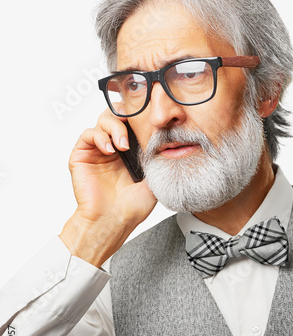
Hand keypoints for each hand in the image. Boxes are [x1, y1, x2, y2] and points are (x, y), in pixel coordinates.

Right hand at [59, 108, 156, 265]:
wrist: (113, 221)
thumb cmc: (131, 207)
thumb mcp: (154, 179)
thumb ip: (157, 158)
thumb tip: (167, 139)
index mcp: (130, 151)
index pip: (133, 122)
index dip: (139, 117)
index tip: (150, 121)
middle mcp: (112, 147)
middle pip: (117, 114)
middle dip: (126, 116)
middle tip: (135, 128)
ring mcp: (97, 150)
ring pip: (103, 119)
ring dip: (114, 127)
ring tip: (122, 146)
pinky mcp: (81, 155)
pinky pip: (88, 134)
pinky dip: (100, 137)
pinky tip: (110, 150)